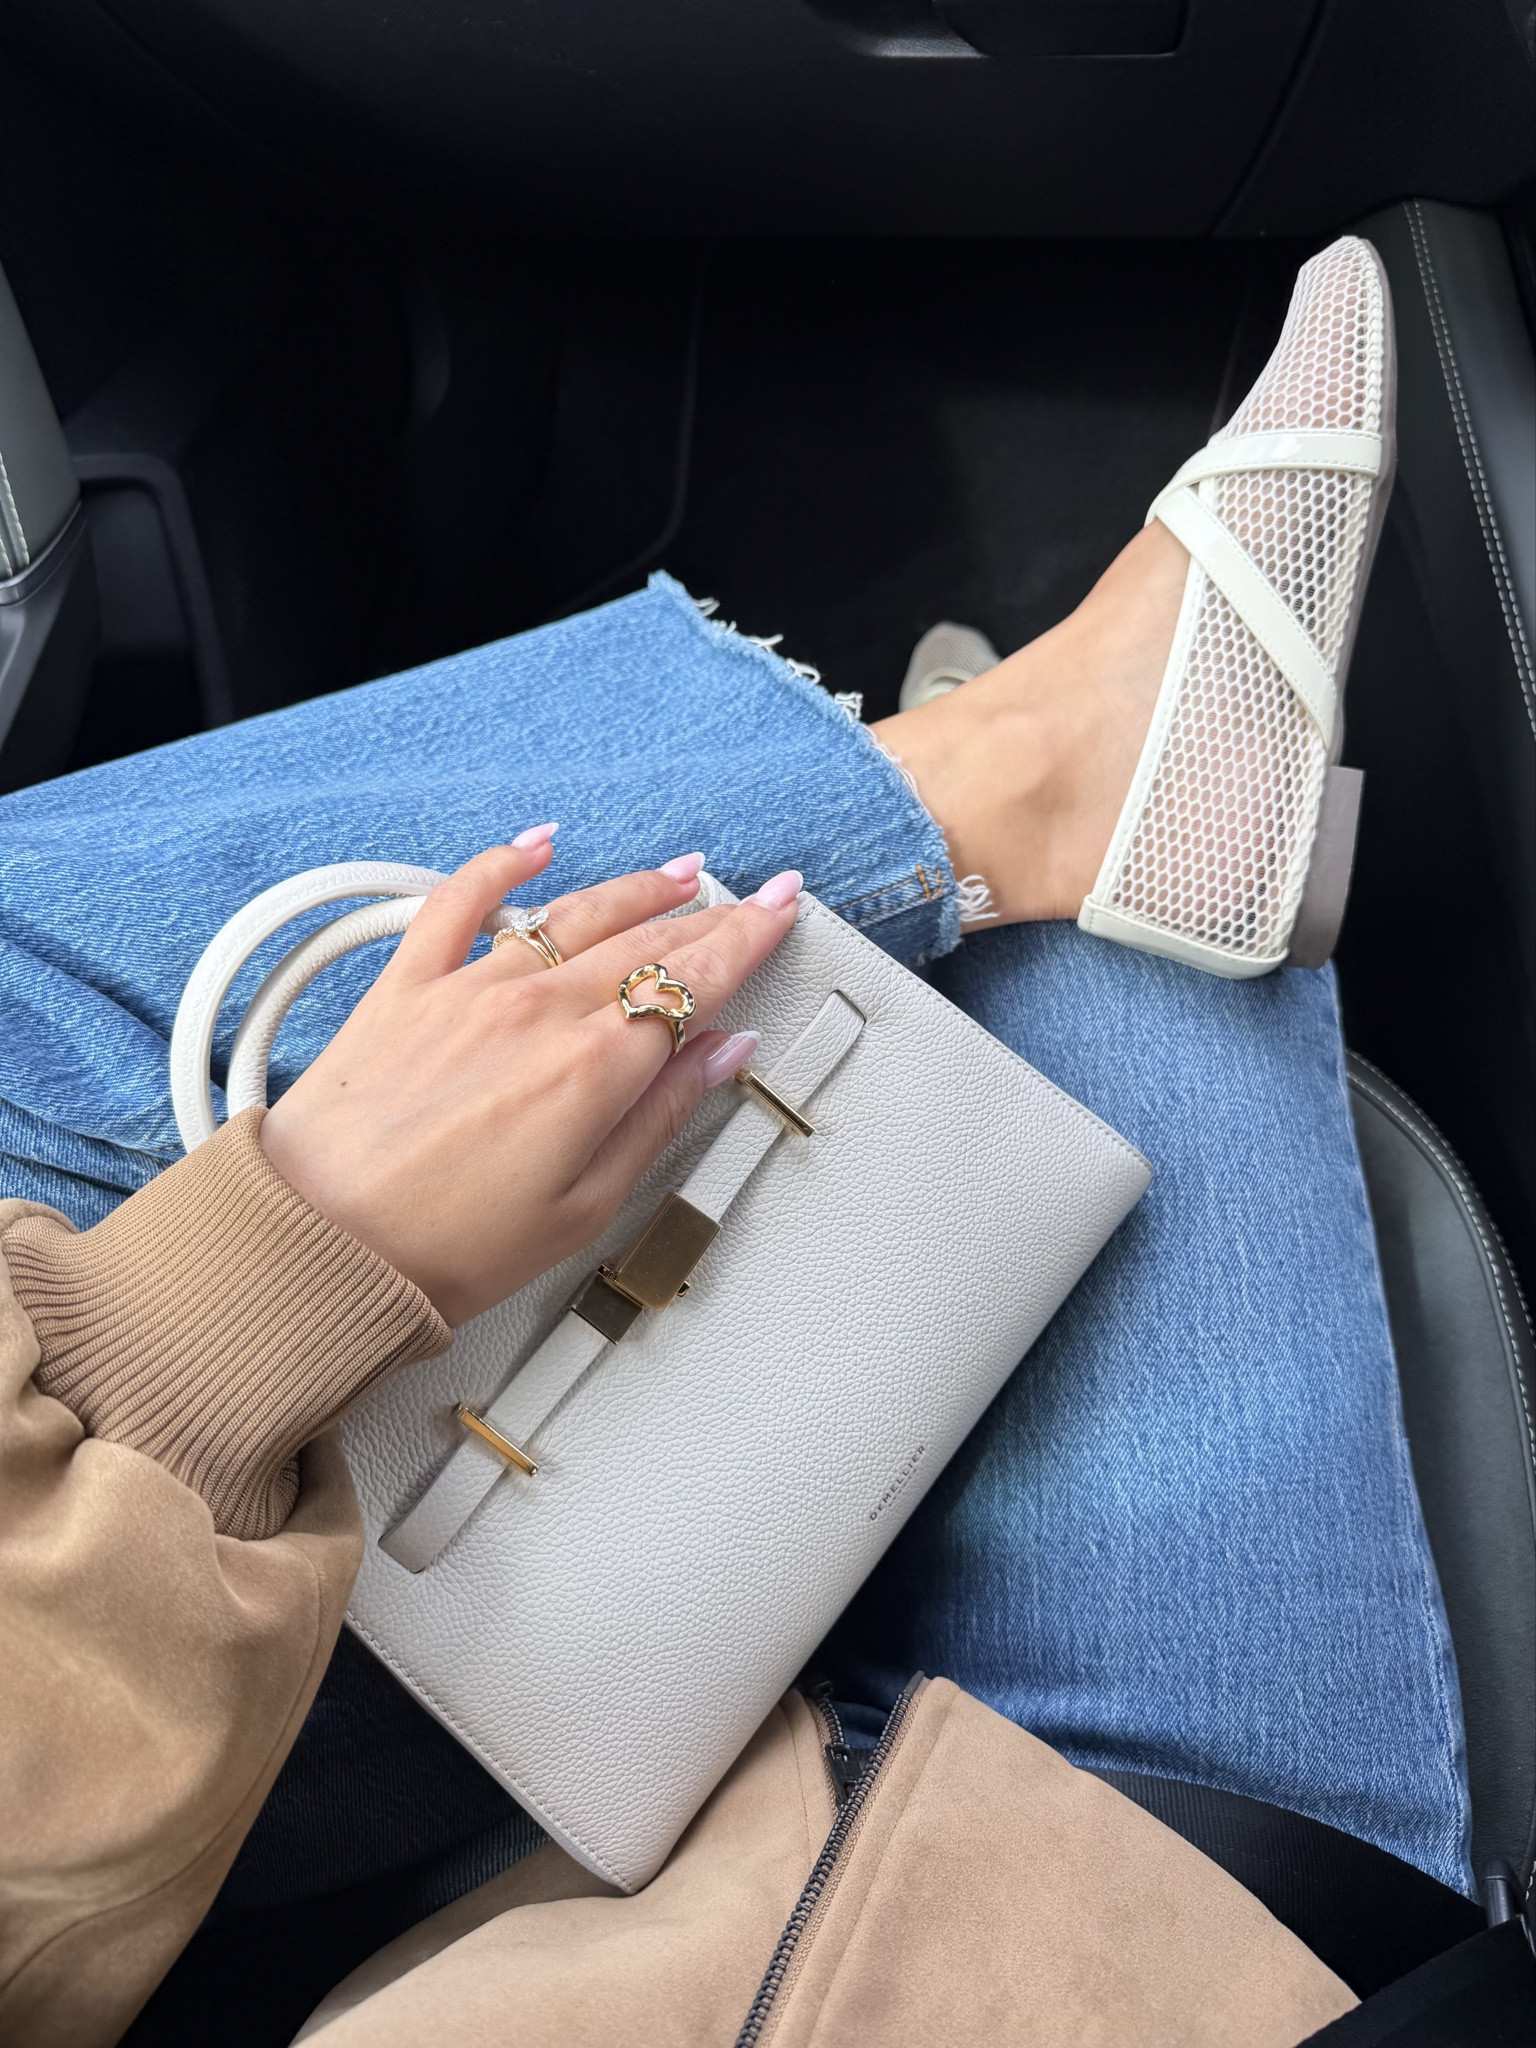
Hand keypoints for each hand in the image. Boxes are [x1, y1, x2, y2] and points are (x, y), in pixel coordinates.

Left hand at [259, 841, 801, 1324]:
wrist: (319, 1246)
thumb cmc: (440, 1248)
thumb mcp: (585, 1209)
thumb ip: (661, 1118)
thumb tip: (719, 1057)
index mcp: (590, 1069)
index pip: (692, 981)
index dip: (748, 940)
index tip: (780, 913)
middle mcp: (534, 1012)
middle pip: (644, 944)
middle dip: (711, 915)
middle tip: (753, 897)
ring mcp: (468, 989)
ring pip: (572, 913)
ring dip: (635, 888)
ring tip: (679, 874)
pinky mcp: (406, 985)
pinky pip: (460, 901)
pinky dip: (503, 861)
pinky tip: (538, 840)